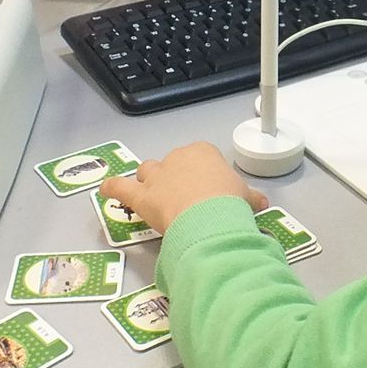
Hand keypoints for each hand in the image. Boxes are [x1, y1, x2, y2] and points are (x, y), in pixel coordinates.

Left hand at [100, 142, 268, 235]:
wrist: (211, 215)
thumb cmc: (230, 201)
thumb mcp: (245, 197)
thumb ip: (249, 197)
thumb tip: (261, 203)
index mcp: (203, 152)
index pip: (200, 157)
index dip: (202, 174)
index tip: (209, 189)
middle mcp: (177, 158)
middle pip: (172, 163)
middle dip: (176, 177)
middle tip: (186, 198)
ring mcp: (157, 176)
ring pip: (147, 171)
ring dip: (149, 181)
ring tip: (155, 195)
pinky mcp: (141, 196)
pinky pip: (120, 187)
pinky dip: (112, 188)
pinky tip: (106, 189)